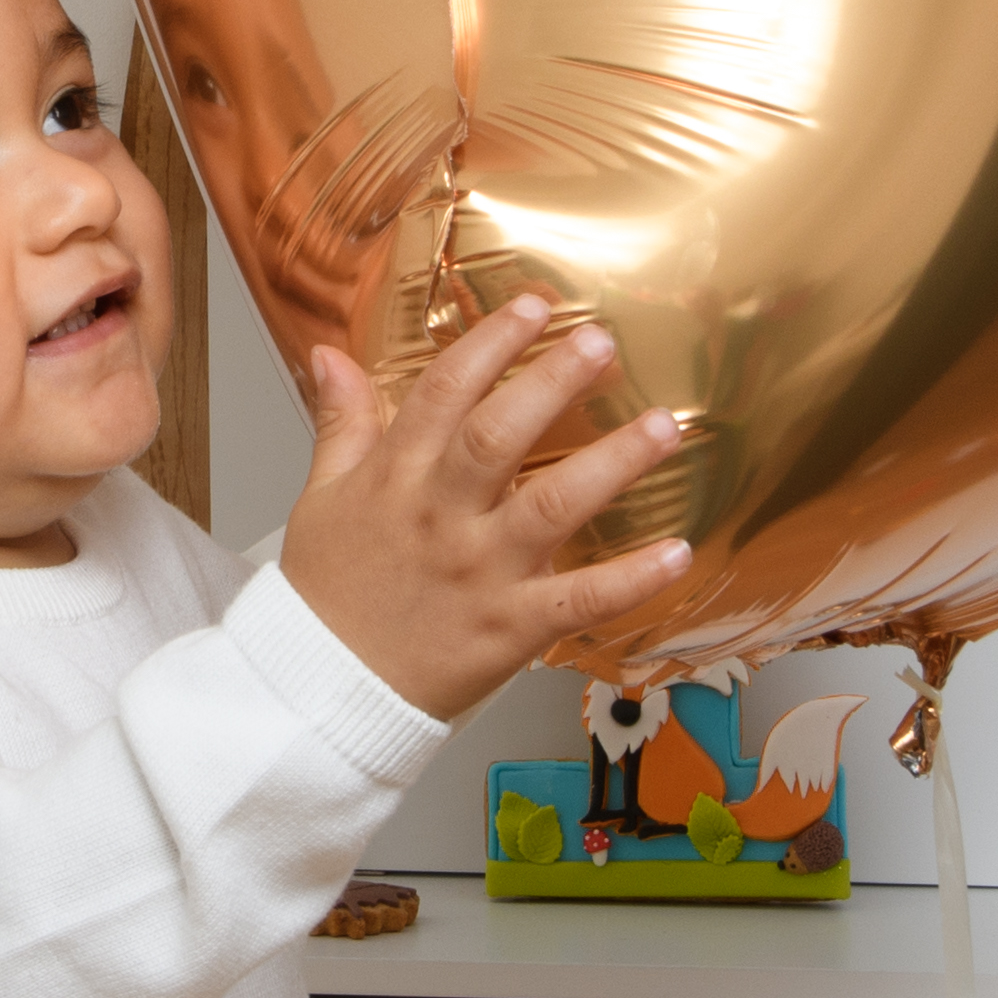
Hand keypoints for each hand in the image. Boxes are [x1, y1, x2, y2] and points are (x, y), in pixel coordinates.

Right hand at [277, 295, 691, 721]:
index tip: (535, 306)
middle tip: (601, 344)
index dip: (492, 344)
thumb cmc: (327, 598)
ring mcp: (480, 574)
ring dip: (612, 464)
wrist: (320, 691)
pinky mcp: (511, 629)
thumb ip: (341, 424)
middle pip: (499, 436)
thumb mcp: (321, 498)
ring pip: (552, 508)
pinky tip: (677, 553)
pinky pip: (580, 600)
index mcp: (396, 480)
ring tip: (662, 427)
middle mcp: (442, 519)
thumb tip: (331, 356)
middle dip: (552, 383)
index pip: (445, 393)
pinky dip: (632, 580)